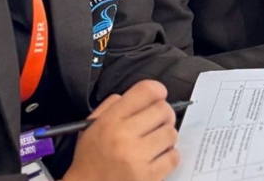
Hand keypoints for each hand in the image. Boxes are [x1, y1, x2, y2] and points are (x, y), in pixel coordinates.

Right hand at [62, 80, 179, 180]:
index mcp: (111, 120)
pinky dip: (169, 156)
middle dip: (164, 114)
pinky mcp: (148, 177)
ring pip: (171, 133)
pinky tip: (158, 158)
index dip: (158, 91)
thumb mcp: (91, 126)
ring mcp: (137, 157)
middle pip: (164, 110)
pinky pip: (174, 157)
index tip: (158, 97)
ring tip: (156, 142)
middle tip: (157, 122)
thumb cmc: (90, 158)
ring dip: (167, 137)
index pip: (146, 91)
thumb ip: (111, 105)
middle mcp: (125, 135)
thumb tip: (141, 95)